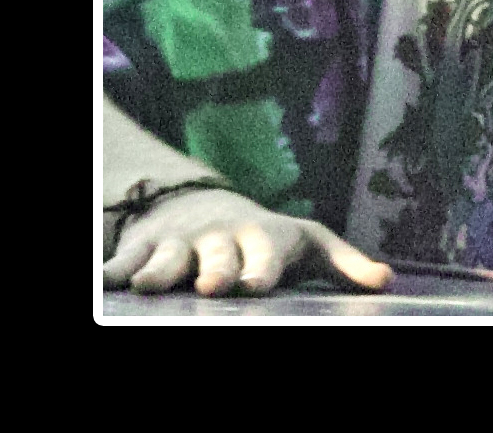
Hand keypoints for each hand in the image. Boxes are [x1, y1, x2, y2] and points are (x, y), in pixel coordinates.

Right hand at [105, 187, 391, 295]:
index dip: (261, 269)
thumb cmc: (267, 238)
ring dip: (160, 270)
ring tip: (152, 286)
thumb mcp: (309, 246)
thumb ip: (345, 266)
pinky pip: (127, 258)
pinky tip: (105, 283)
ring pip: (169, 257)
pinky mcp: (147, 246)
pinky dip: (115, 270)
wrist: (207, 205)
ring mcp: (182, 242)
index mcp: (263, 240)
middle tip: (211, 285)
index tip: (257, 286)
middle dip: (215, 269)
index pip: (265, 256)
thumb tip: (387, 282)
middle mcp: (221, 239)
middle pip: (217, 256)